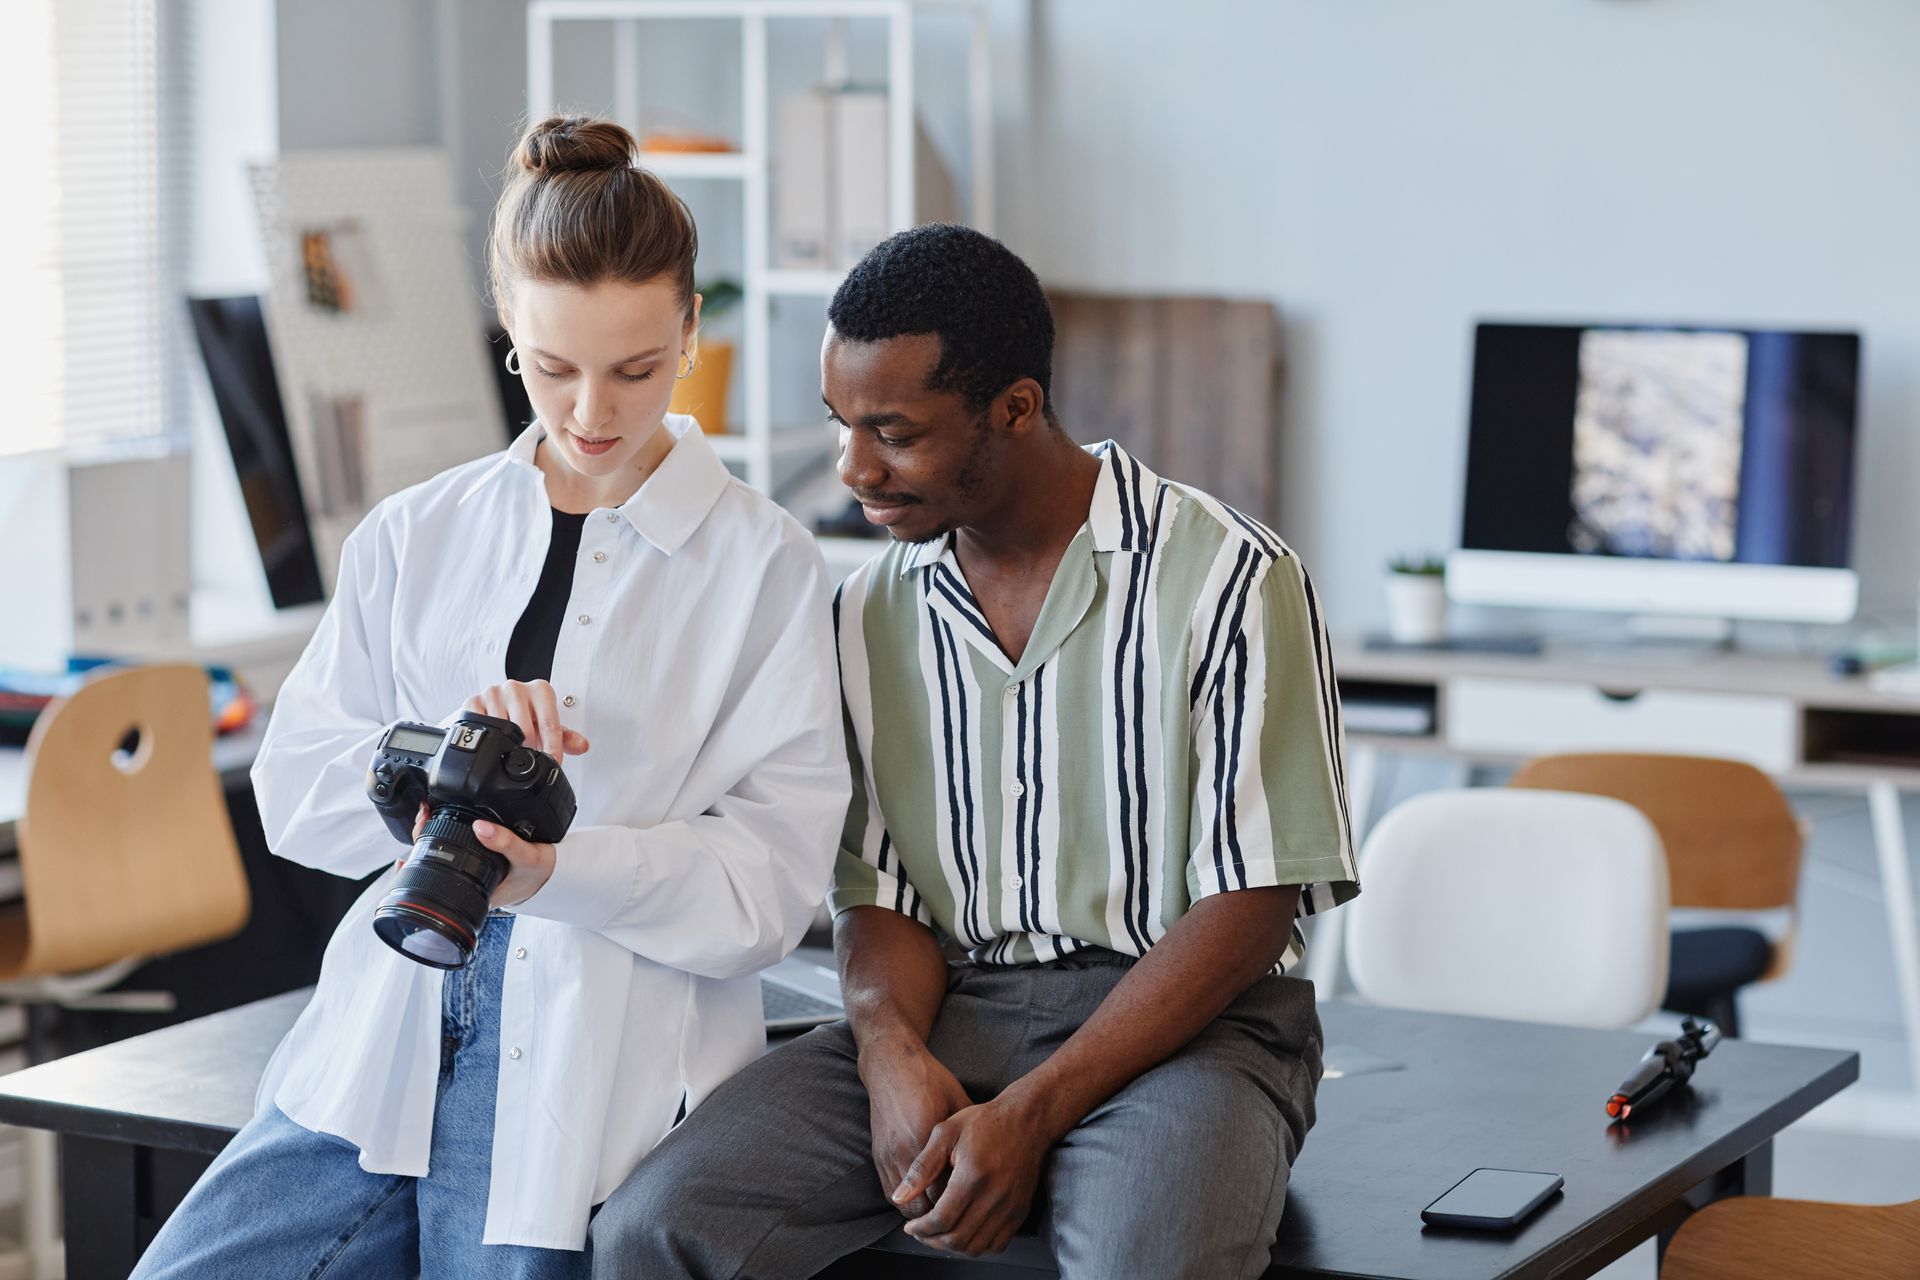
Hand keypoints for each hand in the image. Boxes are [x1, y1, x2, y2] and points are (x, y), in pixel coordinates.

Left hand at [396, 804, 554, 905]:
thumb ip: (506, 842)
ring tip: (428, 814)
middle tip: (424, 813)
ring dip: (431, 836)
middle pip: (432, 865)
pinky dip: (445, 835)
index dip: (420, 856)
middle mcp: (468, 887)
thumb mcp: (528, 857)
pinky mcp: (476, 864)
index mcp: (475, 893)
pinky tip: (440, 822)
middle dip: (421, 839)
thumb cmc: (539, 872)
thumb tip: (480, 827)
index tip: (421, 829)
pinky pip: (454, 851)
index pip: (437, 878)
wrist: (551, 875)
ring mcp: (470, 876)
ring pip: (441, 857)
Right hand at [455, 679, 589, 766]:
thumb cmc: (524, 713)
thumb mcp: (545, 723)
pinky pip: (482, 727)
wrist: (494, 705)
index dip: (552, 748)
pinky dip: (488, 741)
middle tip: (528, 760)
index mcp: (540, 690)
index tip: (553, 763)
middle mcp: (516, 688)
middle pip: (526, 730)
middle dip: (529, 750)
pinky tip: (491, 744)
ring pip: (503, 731)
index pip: (549, 723)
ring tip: (510, 752)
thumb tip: (582, 745)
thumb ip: (565, 736)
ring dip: (508, 747)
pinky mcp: (472, 702)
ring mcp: (493, 694)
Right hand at [859, 1038, 972, 1220]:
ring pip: (903, 1205)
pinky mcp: (878, 1155)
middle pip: (922, 1204)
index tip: (973, 1208)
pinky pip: (890, 1192)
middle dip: (939, 1217)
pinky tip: (921, 1201)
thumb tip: (986, 1162)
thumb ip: (967, 1138)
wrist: (893, 1066)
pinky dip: (906, 1203)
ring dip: (921, 1213)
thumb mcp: (958, 1104)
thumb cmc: (931, 1081)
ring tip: (940, 1215)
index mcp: (928, 1138)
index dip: (958, 1204)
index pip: (944, 1189)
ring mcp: (888, 1155)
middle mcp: (904, 1151)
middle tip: (959, 1219)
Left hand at [893, 1095, 1050, 1256]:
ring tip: (939, 1234)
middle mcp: (994, 1196)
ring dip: (953, 1247)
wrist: (1026, 1120)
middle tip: (921, 1232)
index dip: (921, 1229)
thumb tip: (900, 1196)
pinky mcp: (1020, 1212)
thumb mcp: (946, 1133)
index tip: (911, 1226)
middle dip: (932, 1241)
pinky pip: (997, 1245)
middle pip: (957, 1239)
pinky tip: (965, 1232)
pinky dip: (977, 1246)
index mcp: (972, 1176)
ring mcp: (1010, 1207)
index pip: (942, 1220)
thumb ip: (922, 1167)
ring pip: (976, 1247)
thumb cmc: (985, 1122)